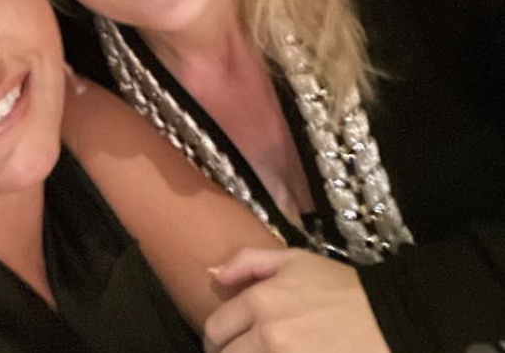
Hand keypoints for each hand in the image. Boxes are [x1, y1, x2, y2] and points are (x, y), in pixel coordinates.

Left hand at [204, 248, 390, 352]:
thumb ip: (247, 262)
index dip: (217, 339)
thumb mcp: (295, 260)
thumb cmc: (343, 289)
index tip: (225, 343)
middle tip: (243, 351)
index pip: (216, 329)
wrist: (392, 322)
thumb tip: (212, 273)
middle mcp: (268, 335)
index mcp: (261, 301)